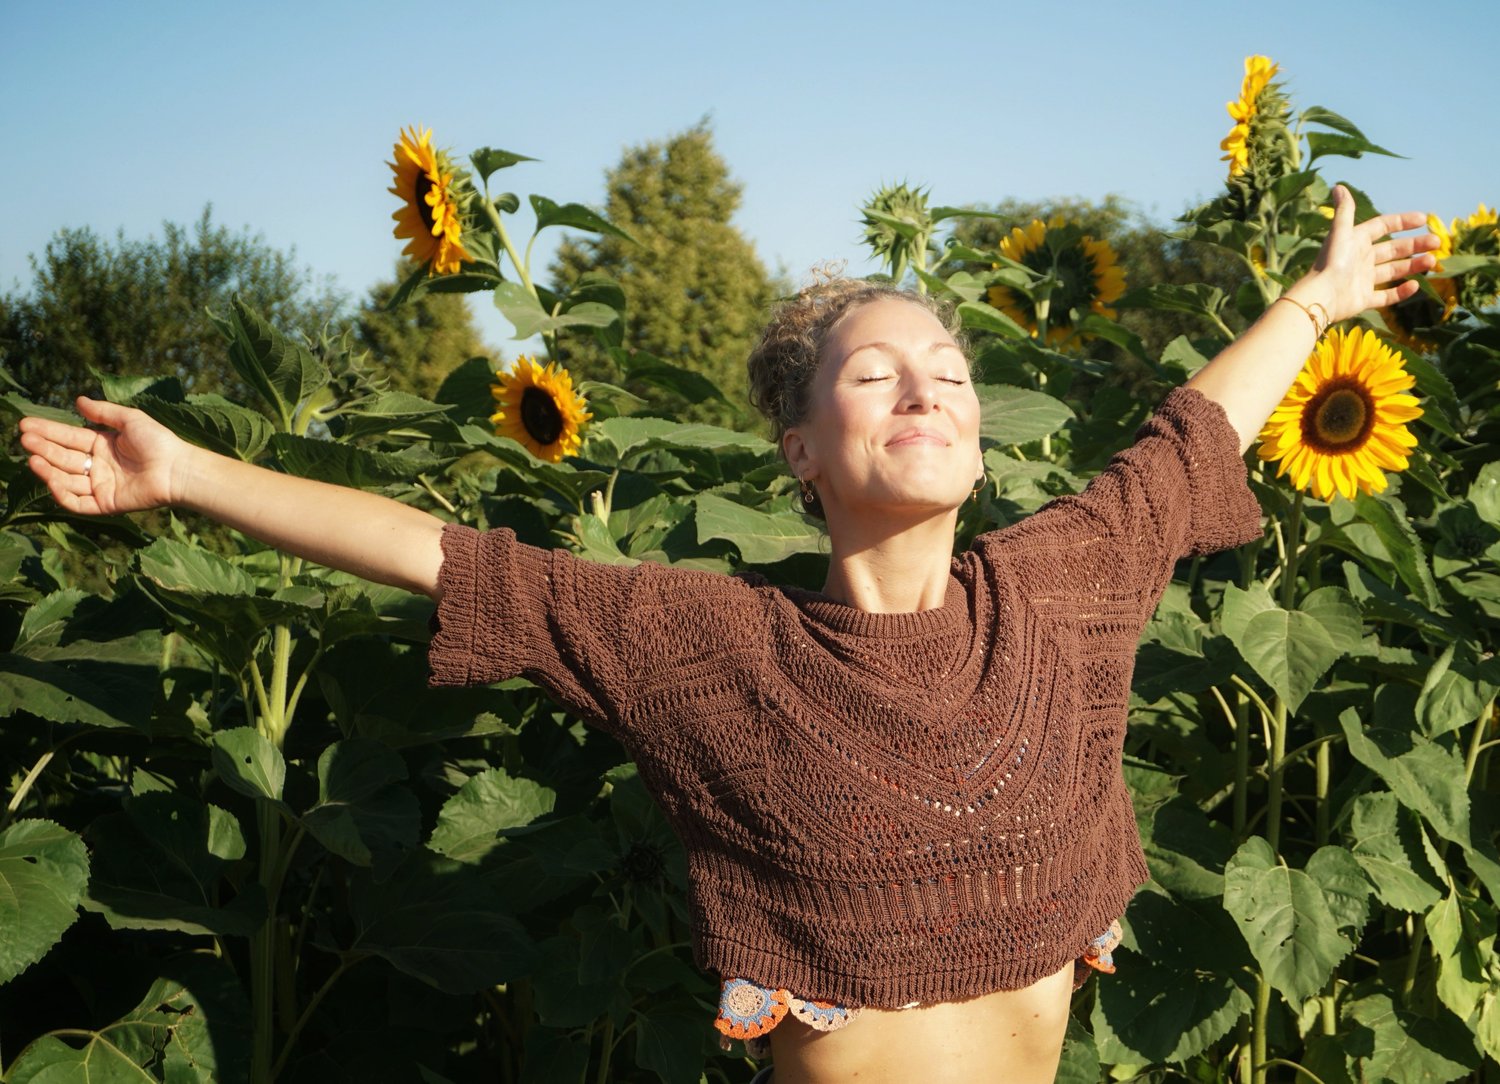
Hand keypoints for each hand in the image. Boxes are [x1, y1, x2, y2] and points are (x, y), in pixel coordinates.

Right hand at [18, 396, 187, 515]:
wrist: (177, 469)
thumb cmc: (159, 441)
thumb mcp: (130, 420)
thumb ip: (104, 412)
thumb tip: (78, 400)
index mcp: (103, 445)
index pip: (69, 438)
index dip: (48, 432)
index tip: (26, 425)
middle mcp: (98, 466)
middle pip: (64, 458)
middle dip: (43, 448)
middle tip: (24, 439)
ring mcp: (101, 486)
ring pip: (66, 480)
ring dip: (48, 470)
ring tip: (33, 458)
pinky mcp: (106, 504)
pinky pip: (78, 503)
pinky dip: (63, 494)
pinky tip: (51, 480)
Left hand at [1297, 183, 1438, 323]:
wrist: (1321, 297)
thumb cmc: (1332, 262)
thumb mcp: (1341, 232)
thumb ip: (1345, 210)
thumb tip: (1339, 186)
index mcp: (1356, 241)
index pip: (1382, 226)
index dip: (1402, 221)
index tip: (1424, 218)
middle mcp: (1360, 259)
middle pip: (1393, 249)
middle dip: (1415, 245)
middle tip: (1437, 242)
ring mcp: (1362, 280)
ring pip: (1393, 271)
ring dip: (1413, 265)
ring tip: (1432, 261)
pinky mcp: (1363, 299)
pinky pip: (1386, 296)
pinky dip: (1401, 292)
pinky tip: (1415, 285)